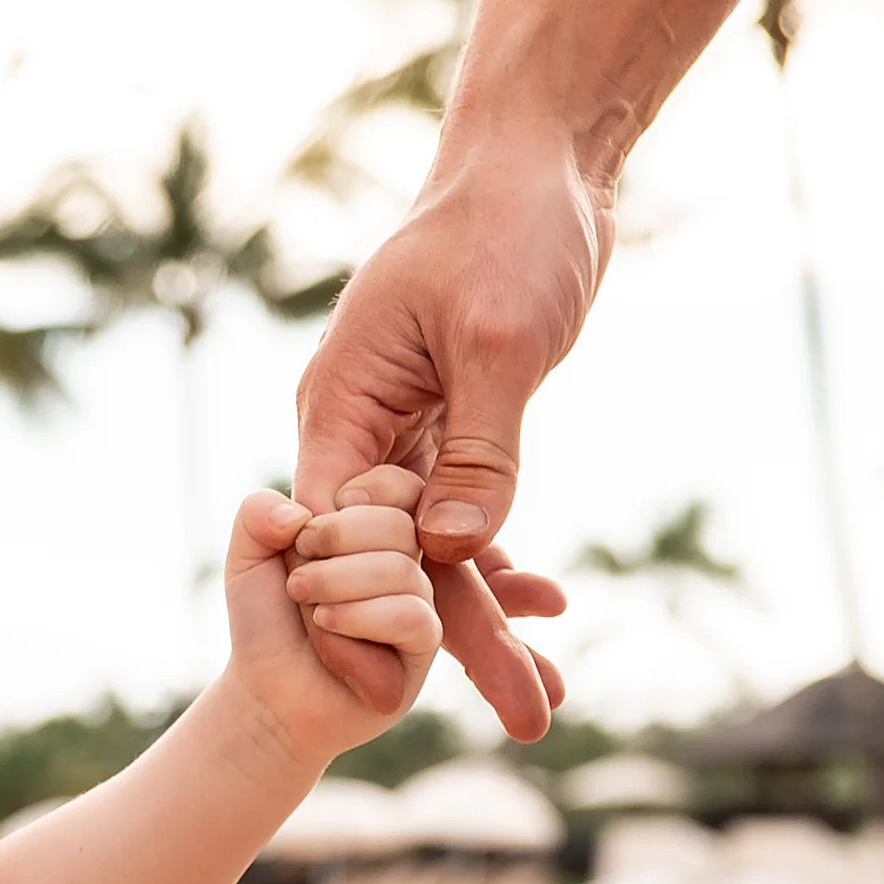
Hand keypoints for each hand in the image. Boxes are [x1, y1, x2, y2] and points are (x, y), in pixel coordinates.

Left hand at [226, 466, 440, 760]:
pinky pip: (409, 615)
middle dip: (333, 544)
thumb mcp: (248, 555)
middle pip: (398, 523)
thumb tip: (299, 515)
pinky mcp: (423, 645)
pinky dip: (356, 620)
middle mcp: (406, 559)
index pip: (398, 484)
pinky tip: (326, 632)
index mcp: (375, 526)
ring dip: (336, 586)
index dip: (351, 498)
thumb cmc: (267, 622)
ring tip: (309, 611)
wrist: (268, 691)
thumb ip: (258, 513)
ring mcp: (421, 600)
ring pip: (400, 569)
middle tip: (296, 579)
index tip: (303, 533)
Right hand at [290, 144, 592, 740]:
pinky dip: (503, 559)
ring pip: (439, 546)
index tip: (402, 691)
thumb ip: (478, 450)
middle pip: (397, 557)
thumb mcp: (498, 341)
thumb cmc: (505, 227)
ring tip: (545, 700)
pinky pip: (470, 512)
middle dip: (457, 642)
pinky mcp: (456, 426)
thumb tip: (456, 549)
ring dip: (491, 616)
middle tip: (527, 721)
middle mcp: (362, 429)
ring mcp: (408, 432)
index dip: (372, 612)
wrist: (540, 162)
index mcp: (341, 405)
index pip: (338, 533)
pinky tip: (542, 613)